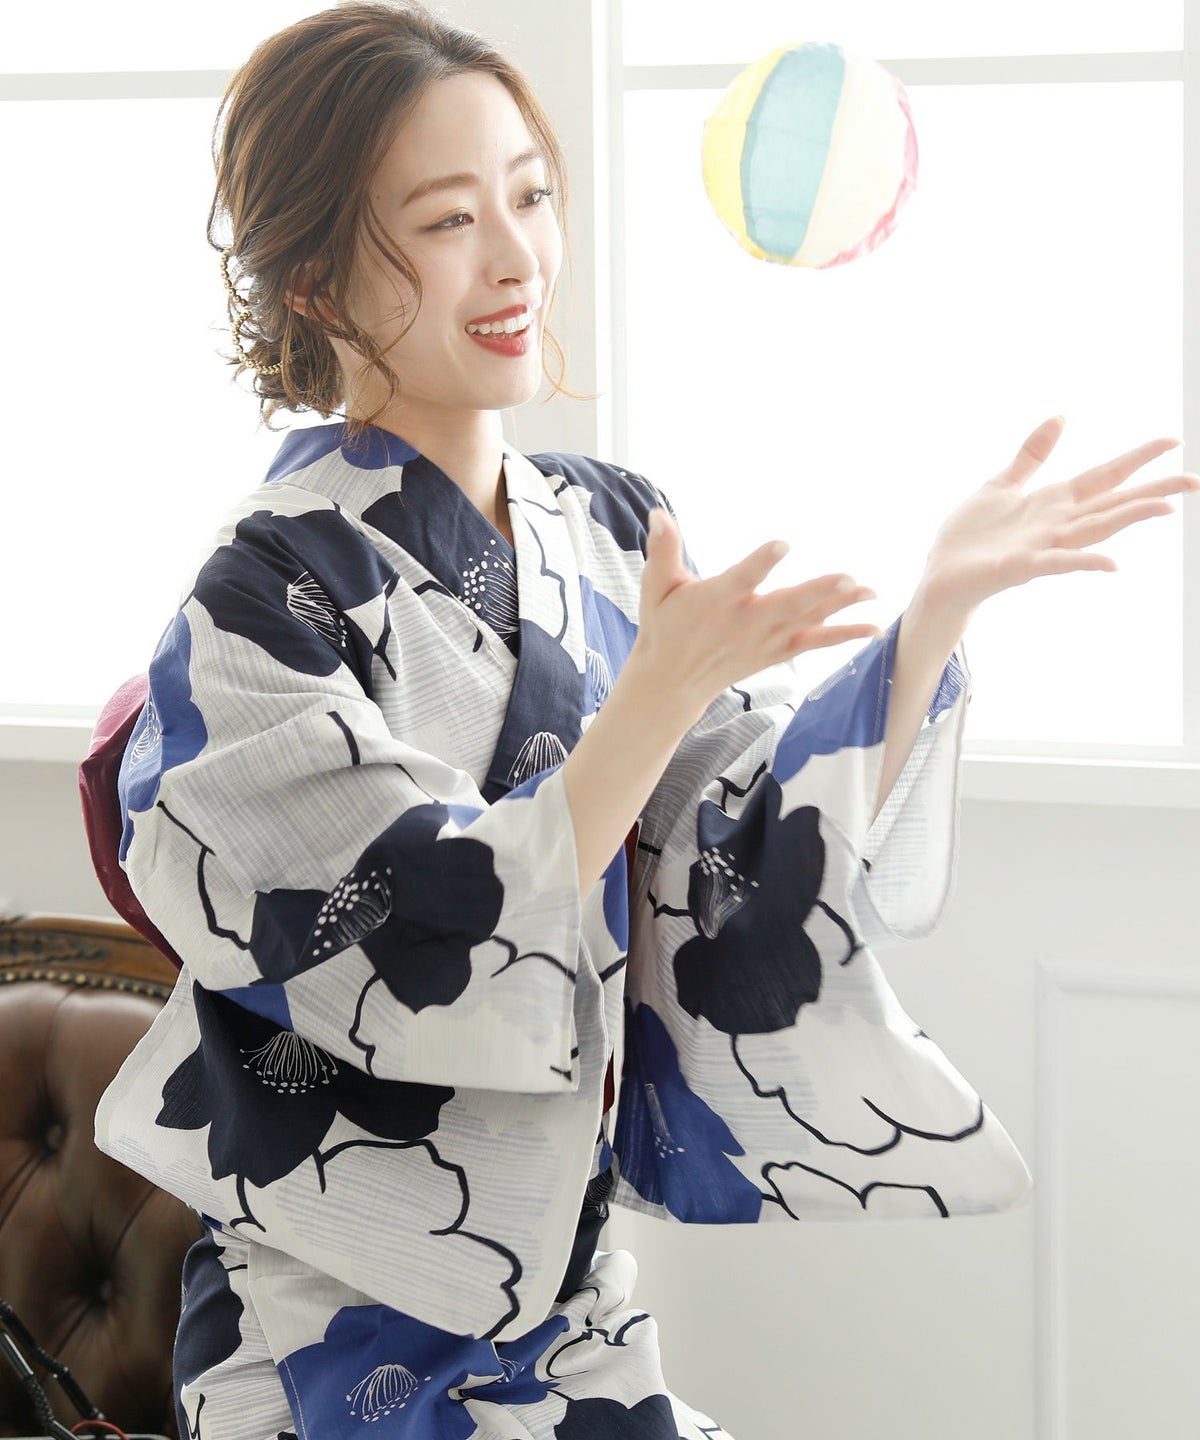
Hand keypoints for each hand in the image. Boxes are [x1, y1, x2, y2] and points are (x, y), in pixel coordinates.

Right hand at [634, 508, 879, 719]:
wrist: (673, 681)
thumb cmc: (665, 626)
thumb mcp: (656, 587)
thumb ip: (662, 550)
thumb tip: (658, 513)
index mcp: (717, 599)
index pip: (742, 579)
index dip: (761, 563)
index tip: (782, 545)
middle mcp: (746, 621)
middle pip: (787, 604)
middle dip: (818, 592)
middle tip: (848, 578)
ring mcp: (765, 639)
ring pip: (808, 620)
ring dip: (840, 607)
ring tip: (869, 591)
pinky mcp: (777, 651)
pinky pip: (815, 643)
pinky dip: (844, 636)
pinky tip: (873, 628)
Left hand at [919, 417, 1199, 614]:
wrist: (940, 576)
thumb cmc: (969, 537)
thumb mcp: (1001, 484)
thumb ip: (1031, 455)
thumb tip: (1061, 416)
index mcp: (1053, 502)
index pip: (1104, 476)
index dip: (1136, 458)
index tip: (1173, 441)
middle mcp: (1056, 524)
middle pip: (1111, 503)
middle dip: (1152, 491)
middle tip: (1194, 480)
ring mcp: (1042, 546)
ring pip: (1093, 529)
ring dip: (1127, 518)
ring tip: (1165, 508)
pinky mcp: (1020, 567)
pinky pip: (1057, 563)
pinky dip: (1084, 562)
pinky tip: (1112, 563)